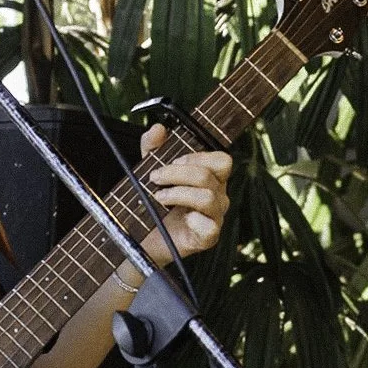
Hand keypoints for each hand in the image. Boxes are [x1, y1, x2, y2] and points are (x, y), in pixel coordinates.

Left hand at [135, 123, 231, 269]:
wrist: (145, 239)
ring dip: (178, 193)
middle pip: (210, 175)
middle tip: (155, 177)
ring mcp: (216, 217)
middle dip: (178, 173)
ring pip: (208, 197)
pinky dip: (192, 219)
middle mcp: (218, 196)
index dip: (196, 157)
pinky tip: (179, 218)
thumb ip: (152, 148)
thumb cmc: (154, 204)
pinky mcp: (209, 237)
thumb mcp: (149, 171)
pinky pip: (209, 225)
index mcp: (211, 178)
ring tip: (159, 197)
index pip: (221, 160)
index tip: (172, 160)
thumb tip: (158, 128)